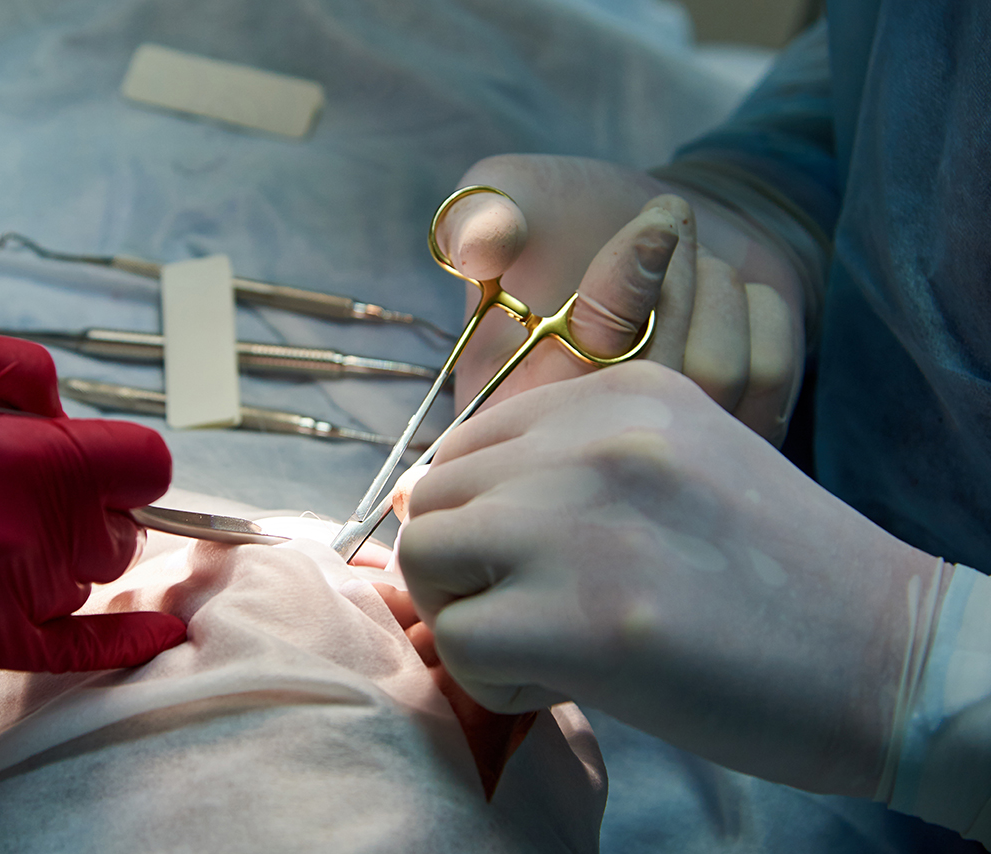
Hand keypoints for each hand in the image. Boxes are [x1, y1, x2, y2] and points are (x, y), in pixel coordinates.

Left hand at [397, 361, 941, 795]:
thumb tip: (418, 504)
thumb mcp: (675, 466)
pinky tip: (570, 684)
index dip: (475, 518)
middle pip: (432, 496)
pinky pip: (458, 643)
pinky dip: (496, 681)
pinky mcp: (584, 620)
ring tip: (544, 645)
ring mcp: (583, 521)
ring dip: (465, 616)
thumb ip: (562, 466)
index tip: (523, 566)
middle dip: (460, 567)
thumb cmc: (776, 574)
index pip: (466, 443)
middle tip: (530, 613)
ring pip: (424, 558)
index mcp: (620, 393)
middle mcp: (592, 439)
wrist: (891, 654)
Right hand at [435, 154, 806, 443]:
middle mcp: (582, 452)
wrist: (663, 231)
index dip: (616, 302)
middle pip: (651, 382)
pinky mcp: (736, 443)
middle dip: (674, 281)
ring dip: (717, 288)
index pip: (565, 382)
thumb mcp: (506, 198)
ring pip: (718, 376)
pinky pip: (770, 375)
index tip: (651, 230)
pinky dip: (761, 312)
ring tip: (690, 260)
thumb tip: (479, 245)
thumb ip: (477, 215)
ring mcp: (667, 459)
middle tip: (667, 217)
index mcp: (510, 408)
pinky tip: (727, 300)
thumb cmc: (567, 216)